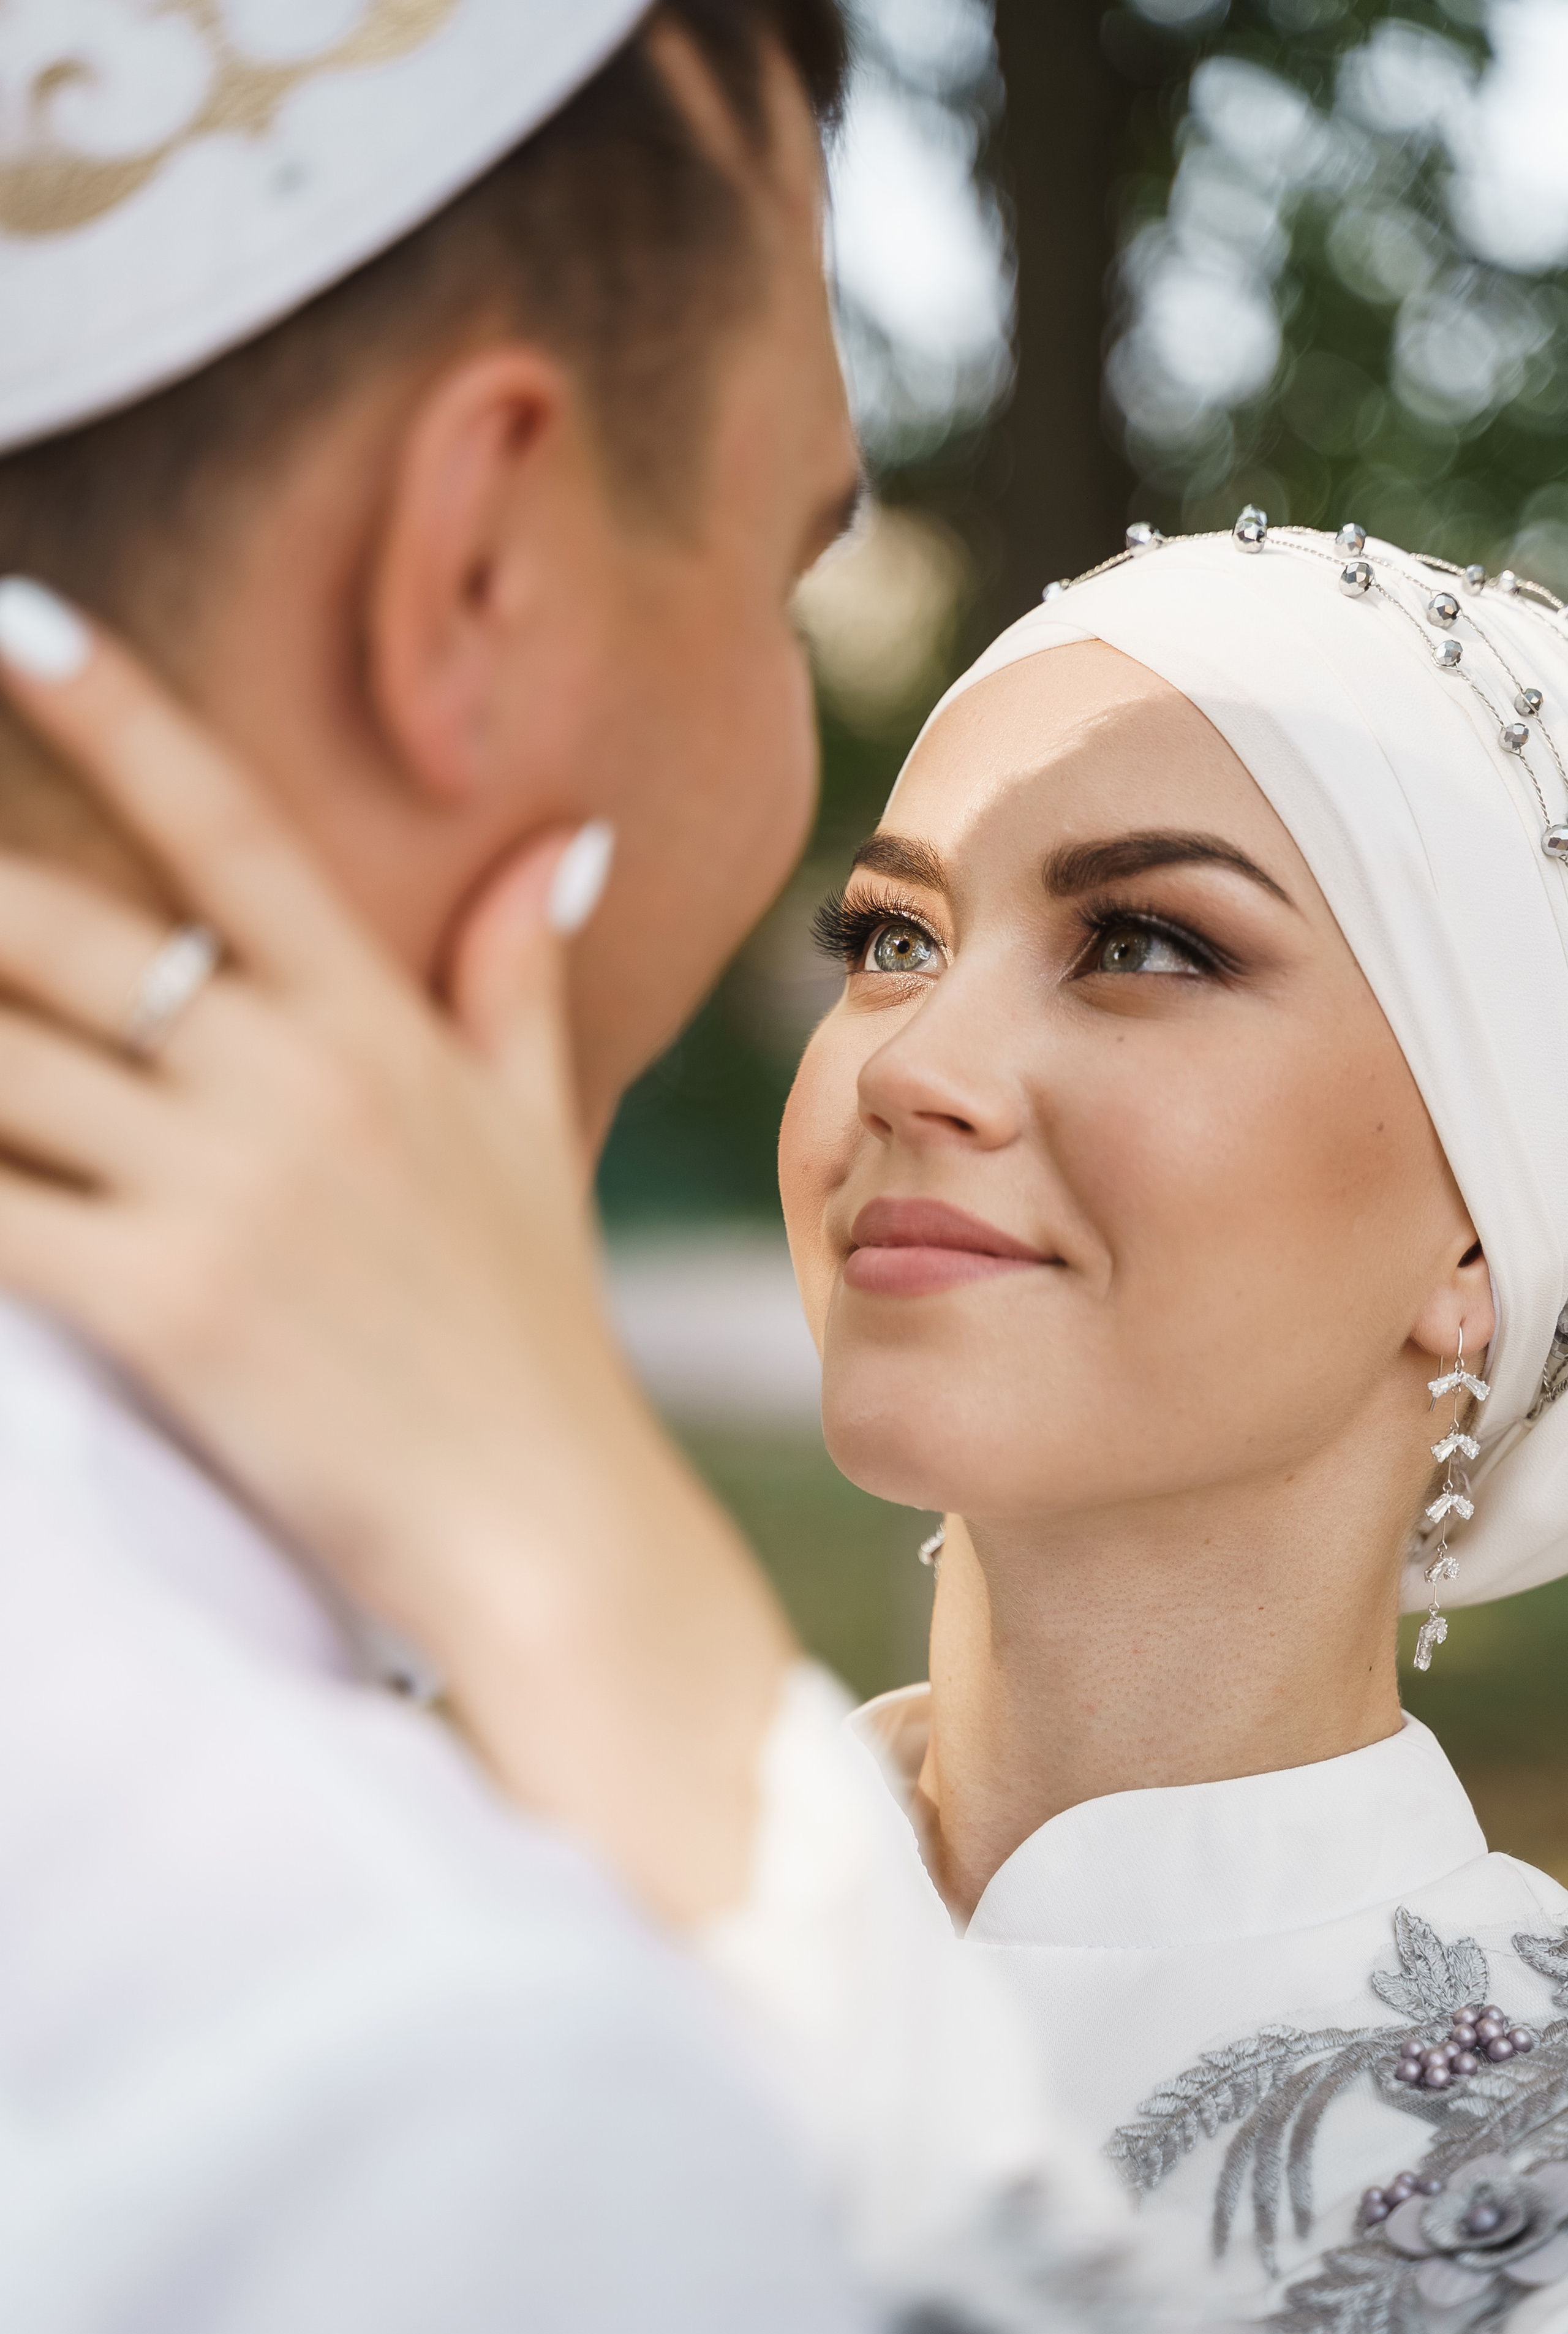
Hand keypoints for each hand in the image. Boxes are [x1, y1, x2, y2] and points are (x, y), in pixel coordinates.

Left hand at [0, 583, 795, 1920]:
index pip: (233, 830)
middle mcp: (295, 1083)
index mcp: (376, 1028)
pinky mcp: (164, 1308)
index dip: (113, 715)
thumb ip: (517, 978)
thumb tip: (569, 843)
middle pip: (59, 932)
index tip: (11, 620)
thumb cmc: (530, 1331)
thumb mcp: (537, 1134)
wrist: (549, 1522)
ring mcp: (227, 1192)